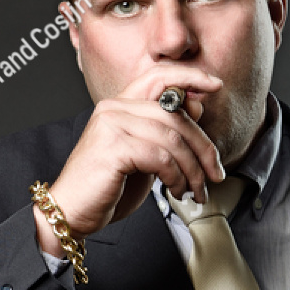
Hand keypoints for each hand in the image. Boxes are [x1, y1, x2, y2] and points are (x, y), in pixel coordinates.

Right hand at [31, 67, 225, 252]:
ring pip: (172, 138)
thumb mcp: (145, 157)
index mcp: (120, 105)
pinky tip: (176, 191)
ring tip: (195, 191)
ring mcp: (112, 125)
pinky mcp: (113, 147)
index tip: (216, 85)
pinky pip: (160, 157)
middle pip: (175, 115)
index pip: (159, 76)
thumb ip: (165, 133)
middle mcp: (114, 108)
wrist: (72, 213)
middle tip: (214, 174)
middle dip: (203, 148)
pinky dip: (176, 177)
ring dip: (192, 170)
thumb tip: (196, 106)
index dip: (191, 76)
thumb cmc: (106, 188)